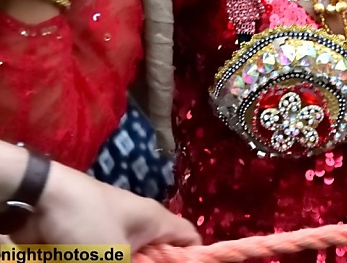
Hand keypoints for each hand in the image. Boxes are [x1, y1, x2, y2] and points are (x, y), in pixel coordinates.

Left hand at [14, 157, 199, 249]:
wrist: (40, 199)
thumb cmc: (85, 222)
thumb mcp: (114, 257)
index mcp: (154, 218)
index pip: (190, 237)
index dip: (196, 257)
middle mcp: (139, 223)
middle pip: (160, 254)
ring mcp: (114, 230)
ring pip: (134, 259)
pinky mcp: (91, 239)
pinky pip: (110, 258)